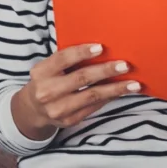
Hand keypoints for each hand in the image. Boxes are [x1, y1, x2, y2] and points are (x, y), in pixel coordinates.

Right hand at [12, 43, 140, 139]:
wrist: (33, 109)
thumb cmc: (48, 80)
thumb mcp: (49, 68)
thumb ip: (67, 60)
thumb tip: (101, 49)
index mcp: (41, 72)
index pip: (63, 59)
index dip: (82, 52)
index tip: (101, 47)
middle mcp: (47, 91)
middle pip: (81, 78)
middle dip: (105, 70)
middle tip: (125, 65)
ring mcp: (58, 108)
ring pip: (92, 96)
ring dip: (115, 89)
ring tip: (134, 84)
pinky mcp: (69, 120)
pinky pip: (94, 107)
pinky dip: (110, 98)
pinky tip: (121, 92)